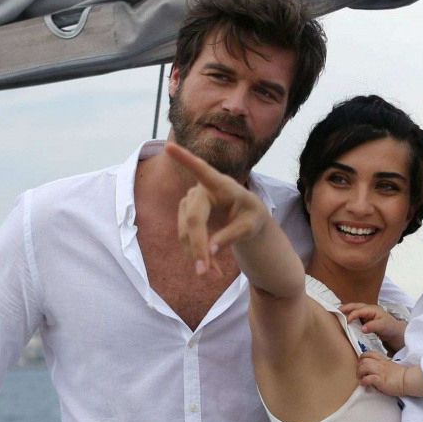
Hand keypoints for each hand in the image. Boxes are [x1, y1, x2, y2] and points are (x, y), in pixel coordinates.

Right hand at [166, 142, 270, 276]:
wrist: (245, 219)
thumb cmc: (252, 216)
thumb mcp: (252, 225)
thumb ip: (233, 234)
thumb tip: (212, 250)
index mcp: (220, 185)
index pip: (202, 170)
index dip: (185, 159)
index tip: (170, 146)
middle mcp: (200, 191)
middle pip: (193, 220)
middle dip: (198, 247)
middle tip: (205, 273)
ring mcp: (189, 204)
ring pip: (186, 234)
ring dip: (199, 256)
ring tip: (214, 275)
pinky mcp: (184, 218)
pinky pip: (185, 241)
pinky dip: (196, 256)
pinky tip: (209, 267)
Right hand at [341, 302, 406, 351]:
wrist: (396, 333)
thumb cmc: (390, 328)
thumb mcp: (383, 327)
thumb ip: (373, 326)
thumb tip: (362, 328)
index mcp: (373, 309)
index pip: (360, 310)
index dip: (352, 315)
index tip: (347, 321)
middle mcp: (369, 310)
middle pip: (355, 306)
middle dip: (346, 308)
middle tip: (336, 311)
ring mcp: (367, 314)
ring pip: (354, 310)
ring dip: (346, 311)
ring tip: (337, 314)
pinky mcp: (365, 320)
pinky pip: (355, 316)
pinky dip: (349, 316)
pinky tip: (343, 321)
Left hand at [357, 351, 407, 395]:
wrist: (408, 380)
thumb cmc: (401, 376)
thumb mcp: (390, 367)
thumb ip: (382, 367)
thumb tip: (374, 371)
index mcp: (382, 360)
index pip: (369, 353)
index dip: (362, 358)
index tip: (361, 364)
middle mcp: (380, 364)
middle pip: (363, 359)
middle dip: (358, 366)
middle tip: (359, 373)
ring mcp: (380, 371)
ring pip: (363, 366)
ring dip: (359, 373)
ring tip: (361, 378)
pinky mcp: (380, 380)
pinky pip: (368, 378)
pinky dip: (363, 381)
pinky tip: (364, 384)